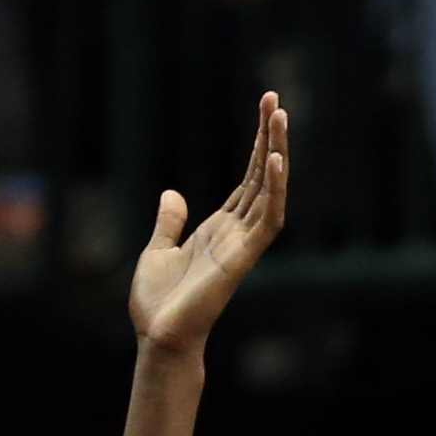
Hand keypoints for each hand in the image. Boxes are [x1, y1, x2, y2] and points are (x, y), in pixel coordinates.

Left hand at [130, 93, 290, 358]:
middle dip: (269, 137)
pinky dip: (275, 190)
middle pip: (262, 176)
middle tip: (275, 100)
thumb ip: (170, 222)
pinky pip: (268, 219)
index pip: (247, 180)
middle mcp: (239, 232)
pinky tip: (275, 159)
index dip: (256, 145)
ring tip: (279, 117)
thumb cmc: (159, 303)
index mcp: (220, 228)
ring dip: (276, 152)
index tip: (264, 110)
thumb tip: (174, 193)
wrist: (160, 336)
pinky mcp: (244, 257)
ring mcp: (244, 244)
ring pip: (270, 190)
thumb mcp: (156, 250)